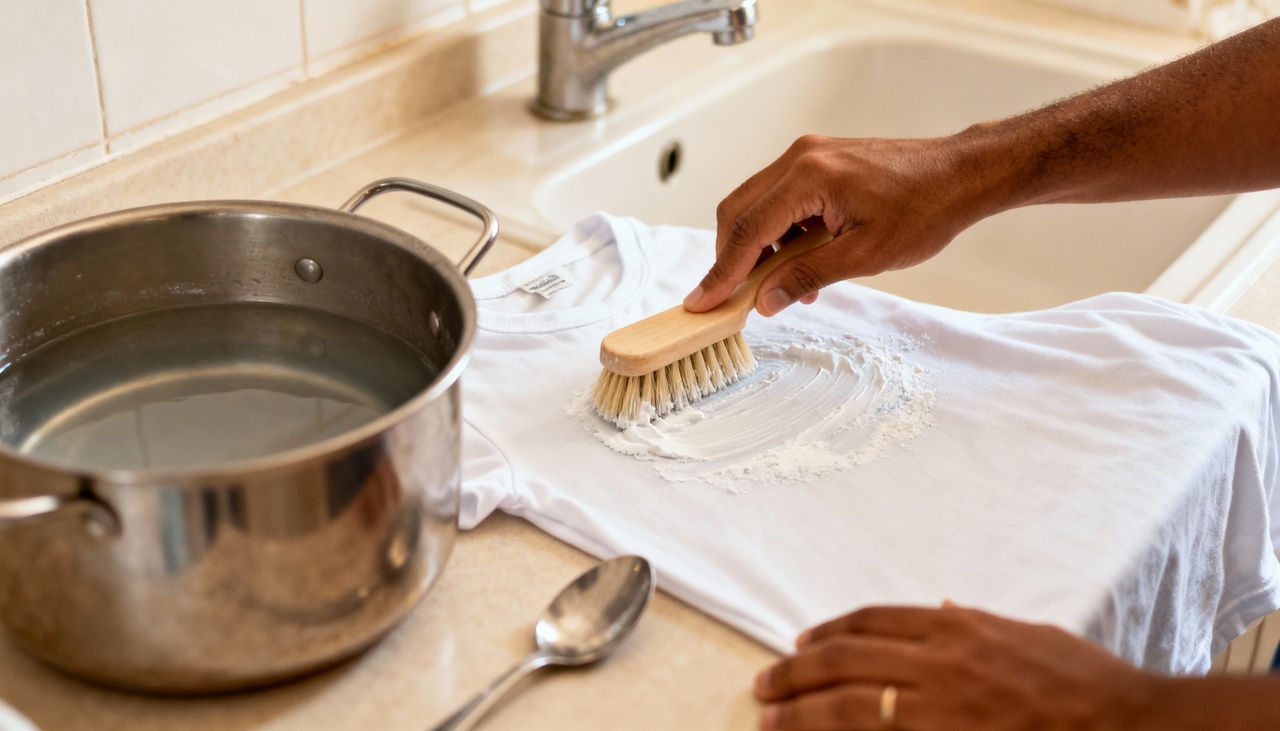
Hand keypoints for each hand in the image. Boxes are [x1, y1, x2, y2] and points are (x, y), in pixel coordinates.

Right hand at [683, 134, 998, 315]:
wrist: (960, 174)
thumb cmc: (925, 209)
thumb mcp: (865, 256)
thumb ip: (807, 277)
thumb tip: (764, 301)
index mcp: (808, 177)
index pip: (747, 230)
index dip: (721, 272)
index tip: (702, 302)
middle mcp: (800, 158)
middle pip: (739, 212)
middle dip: (730, 259)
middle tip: (730, 300)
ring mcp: (808, 156)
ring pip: (756, 205)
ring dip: (757, 248)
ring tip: (780, 286)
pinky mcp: (818, 162)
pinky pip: (780, 199)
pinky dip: (778, 233)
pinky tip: (800, 262)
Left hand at [754, 604, 1155, 730]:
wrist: (1127, 724)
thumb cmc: (1085, 683)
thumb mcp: (1029, 635)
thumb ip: (979, 622)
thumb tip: (944, 607)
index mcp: (958, 628)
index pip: (873, 621)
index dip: (830, 630)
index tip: (803, 642)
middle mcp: (940, 662)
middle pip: (845, 659)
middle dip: (797, 672)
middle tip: (766, 682)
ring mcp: (940, 708)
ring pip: (849, 704)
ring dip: (801, 709)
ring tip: (768, 715)